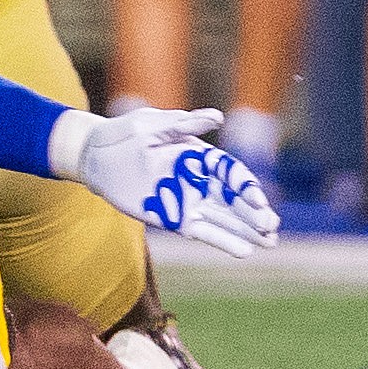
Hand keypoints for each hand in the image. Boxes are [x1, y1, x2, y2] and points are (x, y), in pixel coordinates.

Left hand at [51, 106, 280, 257]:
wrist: (94, 155)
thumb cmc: (123, 133)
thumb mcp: (151, 124)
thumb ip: (183, 124)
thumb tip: (217, 117)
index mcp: (198, 155)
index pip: (230, 172)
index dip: (246, 186)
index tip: (259, 200)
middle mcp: (199, 180)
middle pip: (234, 199)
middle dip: (255, 213)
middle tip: (273, 226)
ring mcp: (188, 201)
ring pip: (225, 219)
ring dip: (247, 231)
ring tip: (270, 243)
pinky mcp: (174, 218)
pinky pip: (203, 232)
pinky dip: (223, 241)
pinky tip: (244, 250)